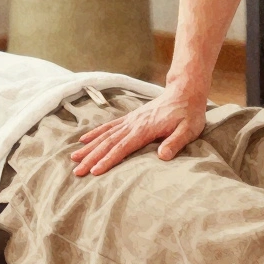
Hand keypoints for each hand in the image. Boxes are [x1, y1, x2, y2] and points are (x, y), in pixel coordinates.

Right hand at [68, 83, 209, 176]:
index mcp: (145, 129)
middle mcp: (133, 124)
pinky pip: (109, 127)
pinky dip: (95, 134)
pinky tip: (84, 140)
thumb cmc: (189, 113)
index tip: (94, 171)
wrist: (185, 91)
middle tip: (77, 171)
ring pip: (105, 135)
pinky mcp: (131, 118)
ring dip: (89, 147)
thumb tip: (162, 157)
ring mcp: (130, 120)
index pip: (122, 148)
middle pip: (108, 143)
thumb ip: (175, 143)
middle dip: (91, 158)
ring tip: (74, 158)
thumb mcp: (188, 130)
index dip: (108, 160)